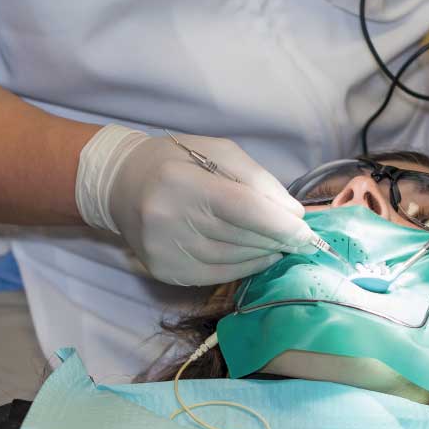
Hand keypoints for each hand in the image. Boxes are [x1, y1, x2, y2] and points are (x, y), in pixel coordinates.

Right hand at [76, 125, 315, 285]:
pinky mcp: (164, 271)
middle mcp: (168, 219)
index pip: (242, 208)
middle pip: (239, 237)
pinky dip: (244, 268)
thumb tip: (293, 215)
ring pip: (231, 261)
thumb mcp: (218, 152)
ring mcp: (164, 250)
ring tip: (279, 244)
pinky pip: (216, 276)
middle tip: (299, 238)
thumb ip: (257, 180)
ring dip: (263, 254)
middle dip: (277, 239)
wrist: (121, 185)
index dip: (279, 224)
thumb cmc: (176, 162)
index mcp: (182, 181)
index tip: (307, 232)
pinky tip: (258, 256)